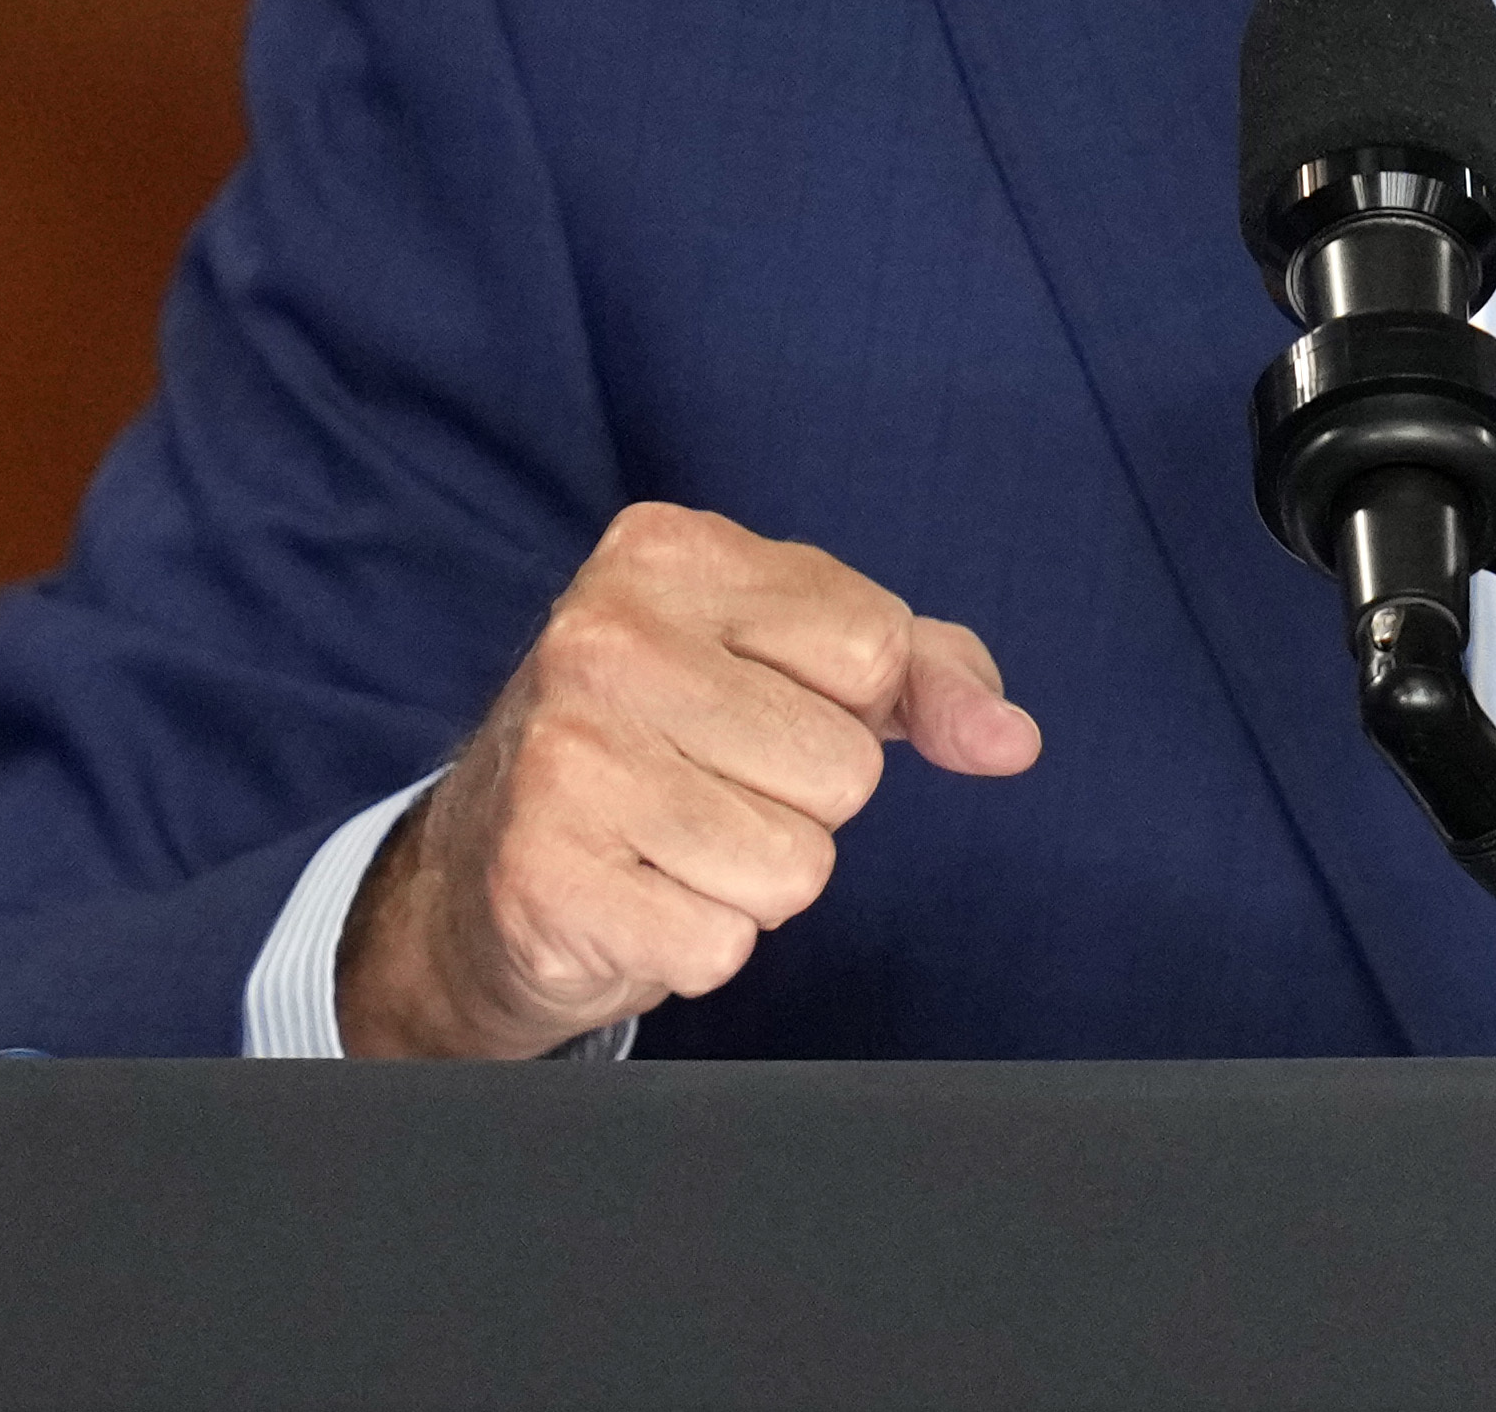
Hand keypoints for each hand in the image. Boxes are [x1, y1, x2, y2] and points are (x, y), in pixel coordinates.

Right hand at [338, 502, 1042, 1059]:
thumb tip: (1009, 739)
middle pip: (844, 768)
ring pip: (795, 865)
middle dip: (799, 802)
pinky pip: (723, 944)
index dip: (846, 706)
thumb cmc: (668, 745)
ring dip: (753, 880)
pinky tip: (636, 896)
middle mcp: (602, 637)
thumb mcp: (798, 664)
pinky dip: (697, 943)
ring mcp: (565, 758)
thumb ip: (924, 677)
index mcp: (670, 552)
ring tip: (673, 845)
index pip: (875, 648)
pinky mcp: (546, 877)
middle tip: (707, 788)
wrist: (486, 868)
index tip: (763, 705)